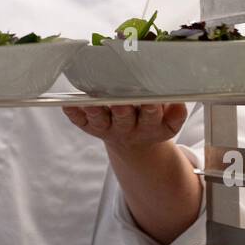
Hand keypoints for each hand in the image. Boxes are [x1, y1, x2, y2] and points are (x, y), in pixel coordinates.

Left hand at [62, 101, 186, 149]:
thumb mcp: (169, 122)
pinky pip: (80, 121)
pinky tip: (67, 104)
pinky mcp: (91, 127)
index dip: (151, 109)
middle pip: (124, 119)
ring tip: (90, 102)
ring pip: (100, 121)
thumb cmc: (151, 121)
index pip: (152, 117)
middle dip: (122, 110)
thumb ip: (175, 111)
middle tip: (119, 101)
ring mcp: (107, 128)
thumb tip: (177, 100)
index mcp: (150, 127)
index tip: (150, 100)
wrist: (135, 144)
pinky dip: (73, 113)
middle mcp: (128, 129)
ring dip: (95, 111)